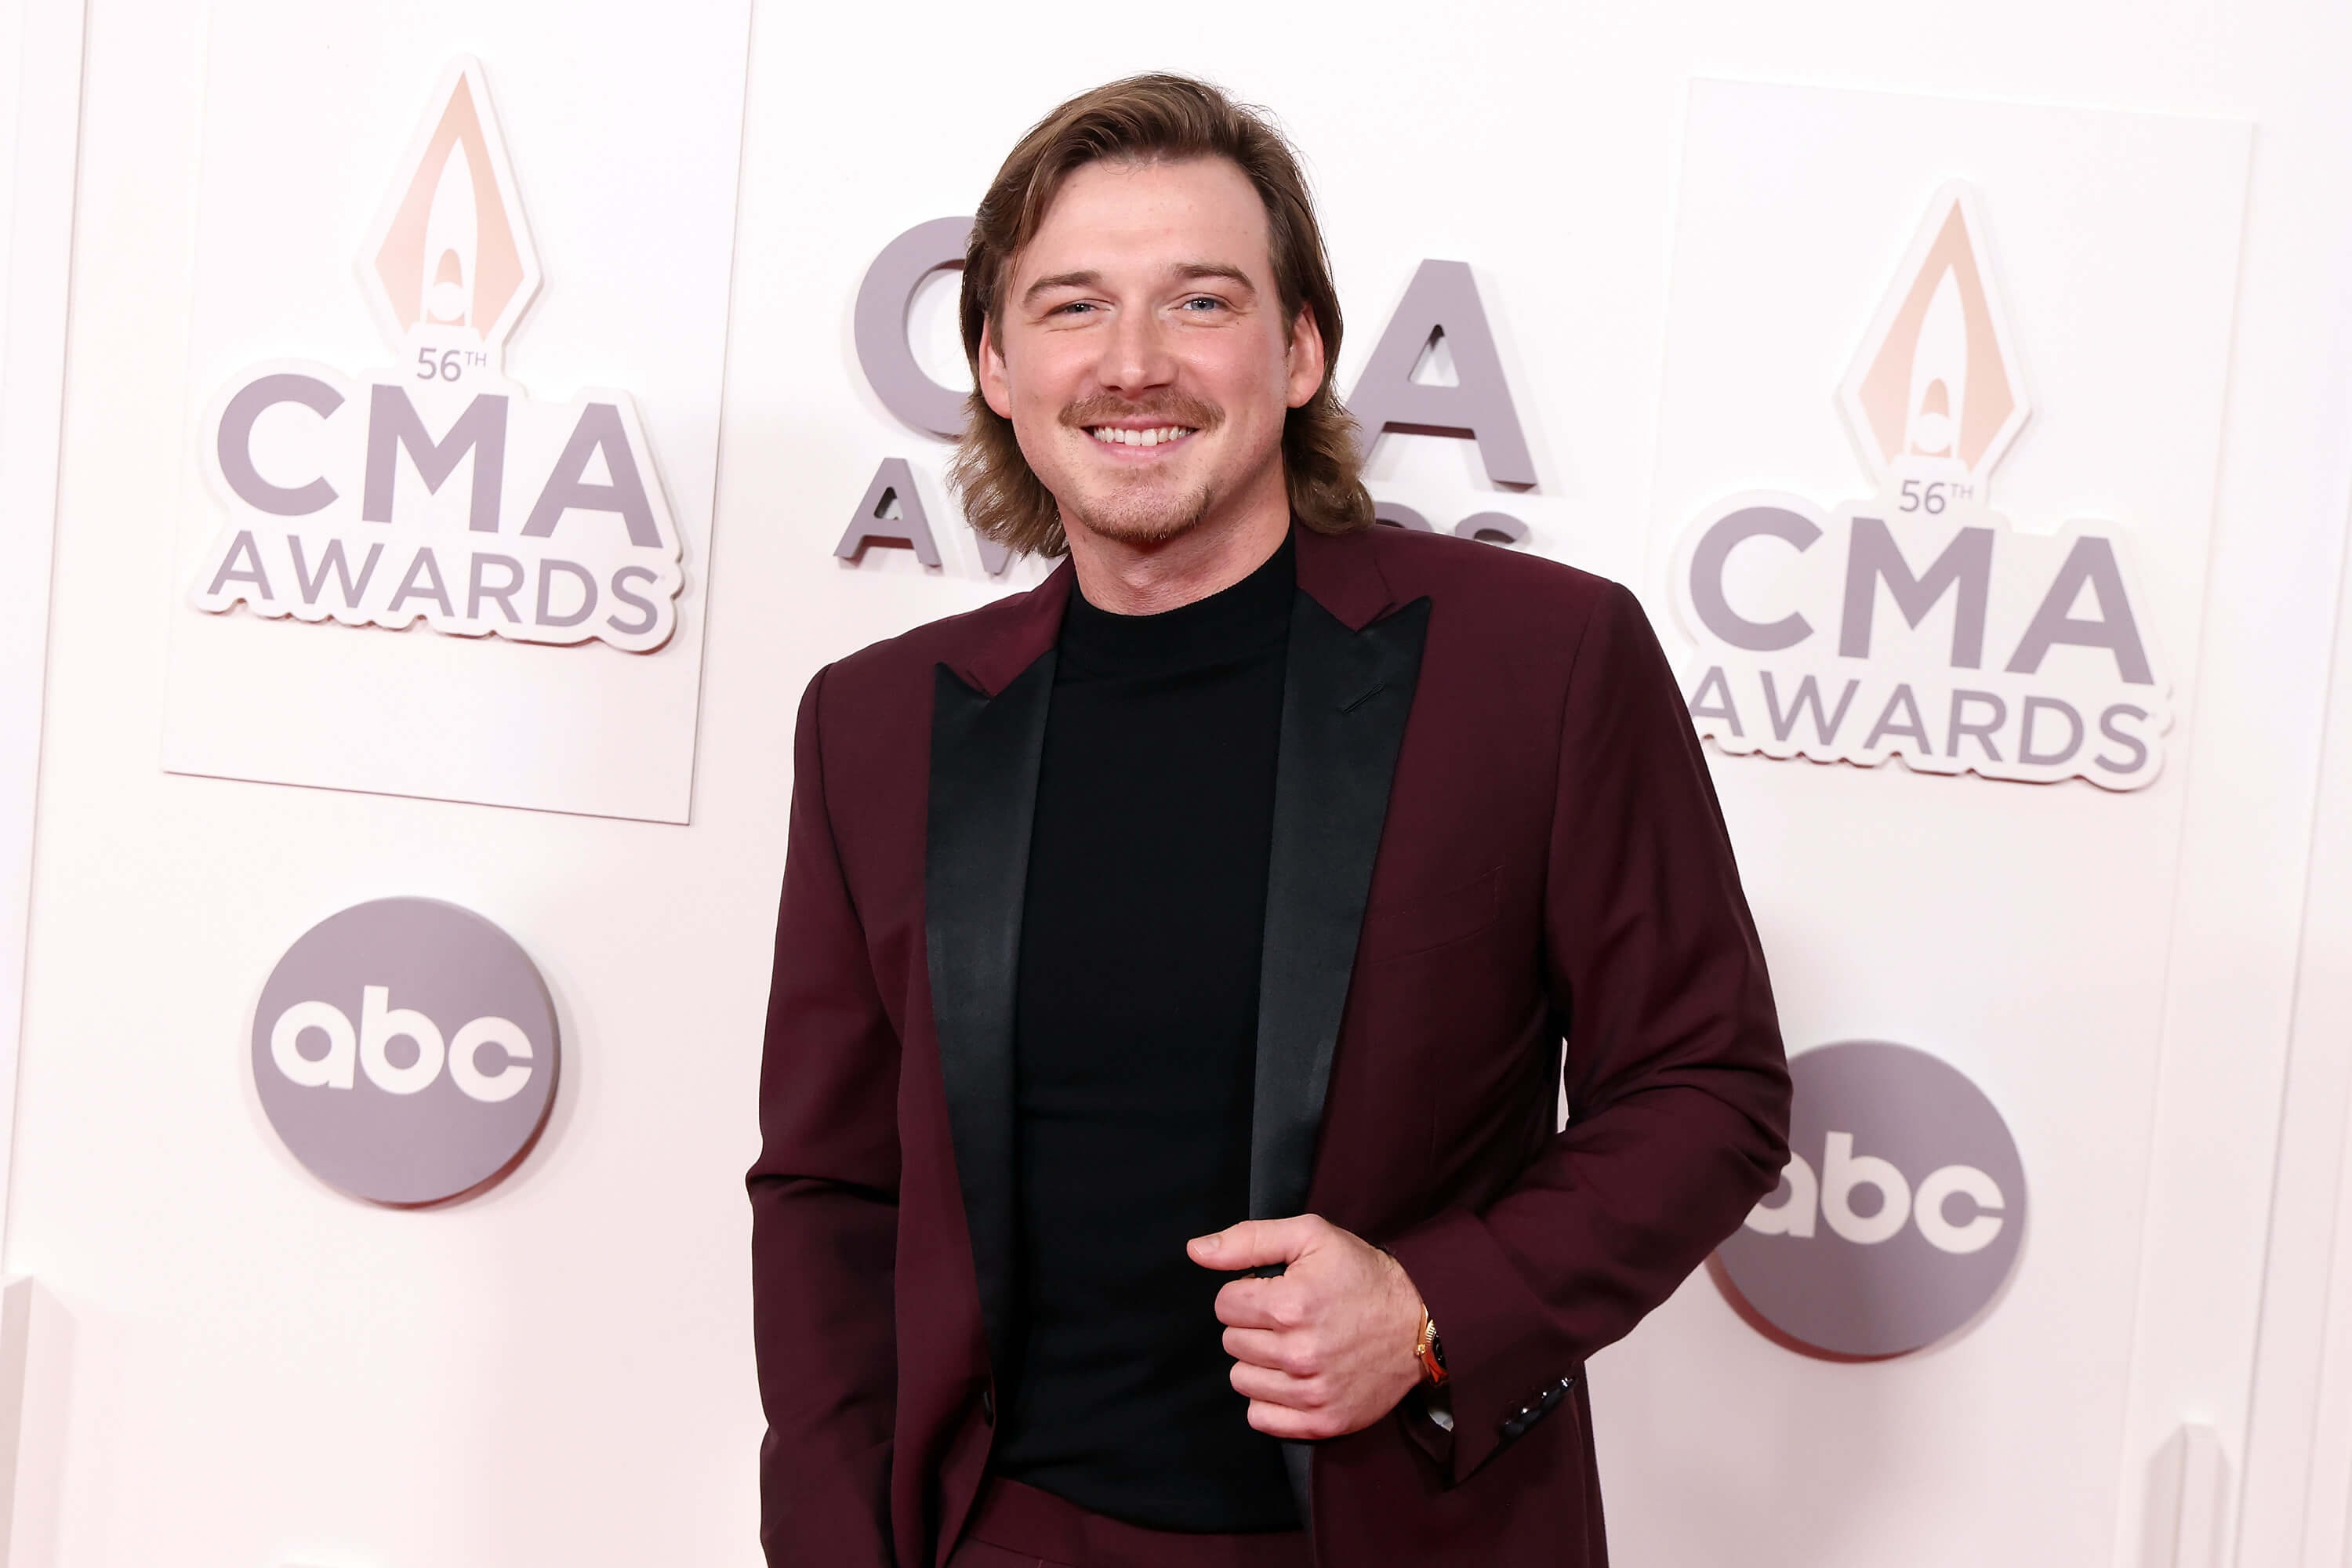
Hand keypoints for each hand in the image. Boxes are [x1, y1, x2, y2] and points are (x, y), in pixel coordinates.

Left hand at [1186, 1214, 1427, 1439]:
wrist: (1420, 1322)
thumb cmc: (1362, 1275)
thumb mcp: (1311, 1236)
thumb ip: (1248, 1239)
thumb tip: (1196, 1252)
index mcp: (1290, 1305)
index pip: (1224, 1305)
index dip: (1247, 1292)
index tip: (1274, 1291)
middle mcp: (1298, 1354)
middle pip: (1231, 1343)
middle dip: (1252, 1326)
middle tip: (1288, 1318)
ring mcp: (1311, 1393)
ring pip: (1241, 1380)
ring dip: (1258, 1362)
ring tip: (1291, 1346)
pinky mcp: (1323, 1422)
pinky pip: (1261, 1419)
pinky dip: (1269, 1400)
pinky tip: (1292, 1377)